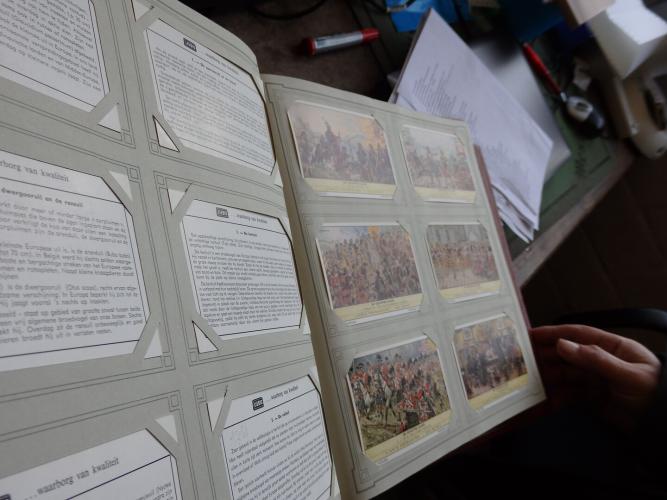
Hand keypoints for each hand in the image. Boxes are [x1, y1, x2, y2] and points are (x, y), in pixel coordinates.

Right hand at [531, 324, 661, 429]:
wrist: (662, 427)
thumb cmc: (657, 395)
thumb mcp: (629, 375)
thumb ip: (597, 359)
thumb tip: (565, 345)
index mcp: (614, 348)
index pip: (579, 334)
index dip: (554, 332)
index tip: (532, 334)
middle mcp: (602, 361)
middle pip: (567, 354)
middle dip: (545, 355)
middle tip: (523, 358)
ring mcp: (596, 380)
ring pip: (565, 374)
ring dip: (548, 376)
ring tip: (530, 380)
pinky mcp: (593, 399)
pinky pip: (569, 395)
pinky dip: (556, 397)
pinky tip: (546, 400)